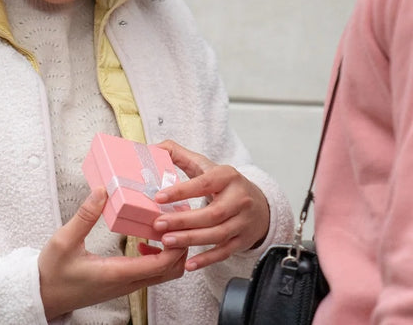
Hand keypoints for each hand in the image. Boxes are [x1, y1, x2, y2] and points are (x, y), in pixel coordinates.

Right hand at [38, 188, 187, 319]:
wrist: (44, 296)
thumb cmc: (53, 273)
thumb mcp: (64, 241)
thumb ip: (84, 216)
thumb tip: (102, 192)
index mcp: (117, 273)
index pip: (162, 264)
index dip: (175, 244)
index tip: (173, 222)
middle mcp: (128, 282)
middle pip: (172, 270)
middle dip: (181, 246)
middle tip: (175, 221)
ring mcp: (127, 285)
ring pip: (164, 273)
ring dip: (170, 251)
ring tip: (162, 227)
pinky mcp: (124, 283)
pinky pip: (152, 272)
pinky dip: (158, 257)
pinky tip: (144, 240)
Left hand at [150, 140, 270, 271]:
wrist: (259, 204)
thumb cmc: (224, 184)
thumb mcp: (206, 166)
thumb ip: (180, 155)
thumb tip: (153, 148)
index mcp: (228, 176)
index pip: (204, 183)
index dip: (182, 191)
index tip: (159, 197)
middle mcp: (239, 199)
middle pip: (212, 213)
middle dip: (184, 221)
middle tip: (158, 224)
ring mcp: (242, 221)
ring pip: (218, 234)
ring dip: (191, 239)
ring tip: (166, 241)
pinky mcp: (242, 240)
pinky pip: (224, 252)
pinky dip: (207, 259)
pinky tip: (188, 264)